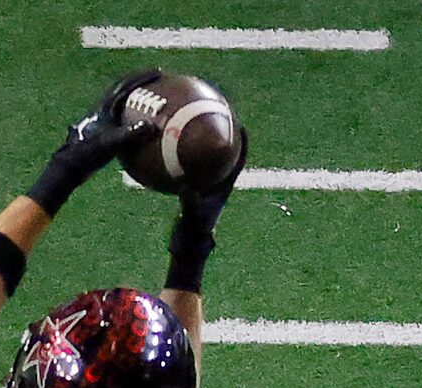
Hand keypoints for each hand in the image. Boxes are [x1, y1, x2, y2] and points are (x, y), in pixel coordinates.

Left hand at [27, 69, 159, 212]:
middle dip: (139, 81)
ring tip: (149, 93)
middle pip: (122, 87)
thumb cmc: (91, 153)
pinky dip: (131, 110)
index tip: (158, 72)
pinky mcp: (101, 128)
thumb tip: (153, 126)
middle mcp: (102, 108)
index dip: (142, 77)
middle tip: (155, 77)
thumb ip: (132, 133)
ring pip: (119, 99)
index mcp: (105, 106)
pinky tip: (139, 117)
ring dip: (134, 93)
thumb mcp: (113, 142)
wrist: (72, 166)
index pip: (126, 85)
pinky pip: (119, 113)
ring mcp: (101, 118)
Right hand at [175, 120, 248, 236]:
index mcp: (226, 183)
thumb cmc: (197, 226)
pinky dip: (193, 156)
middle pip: (228, 151)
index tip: (239, 121)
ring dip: (210, 143)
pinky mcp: (201, 187)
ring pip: (215, 157)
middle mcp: (221, 180)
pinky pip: (199, 165)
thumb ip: (190, 199)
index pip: (239, 156)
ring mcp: (212, 183)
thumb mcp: (193, 211)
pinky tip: (179, 147)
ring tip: (202, 125)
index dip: (242, 138)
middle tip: (220, 115)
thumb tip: (186, 186)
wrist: (193, 239)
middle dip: (226, 133)